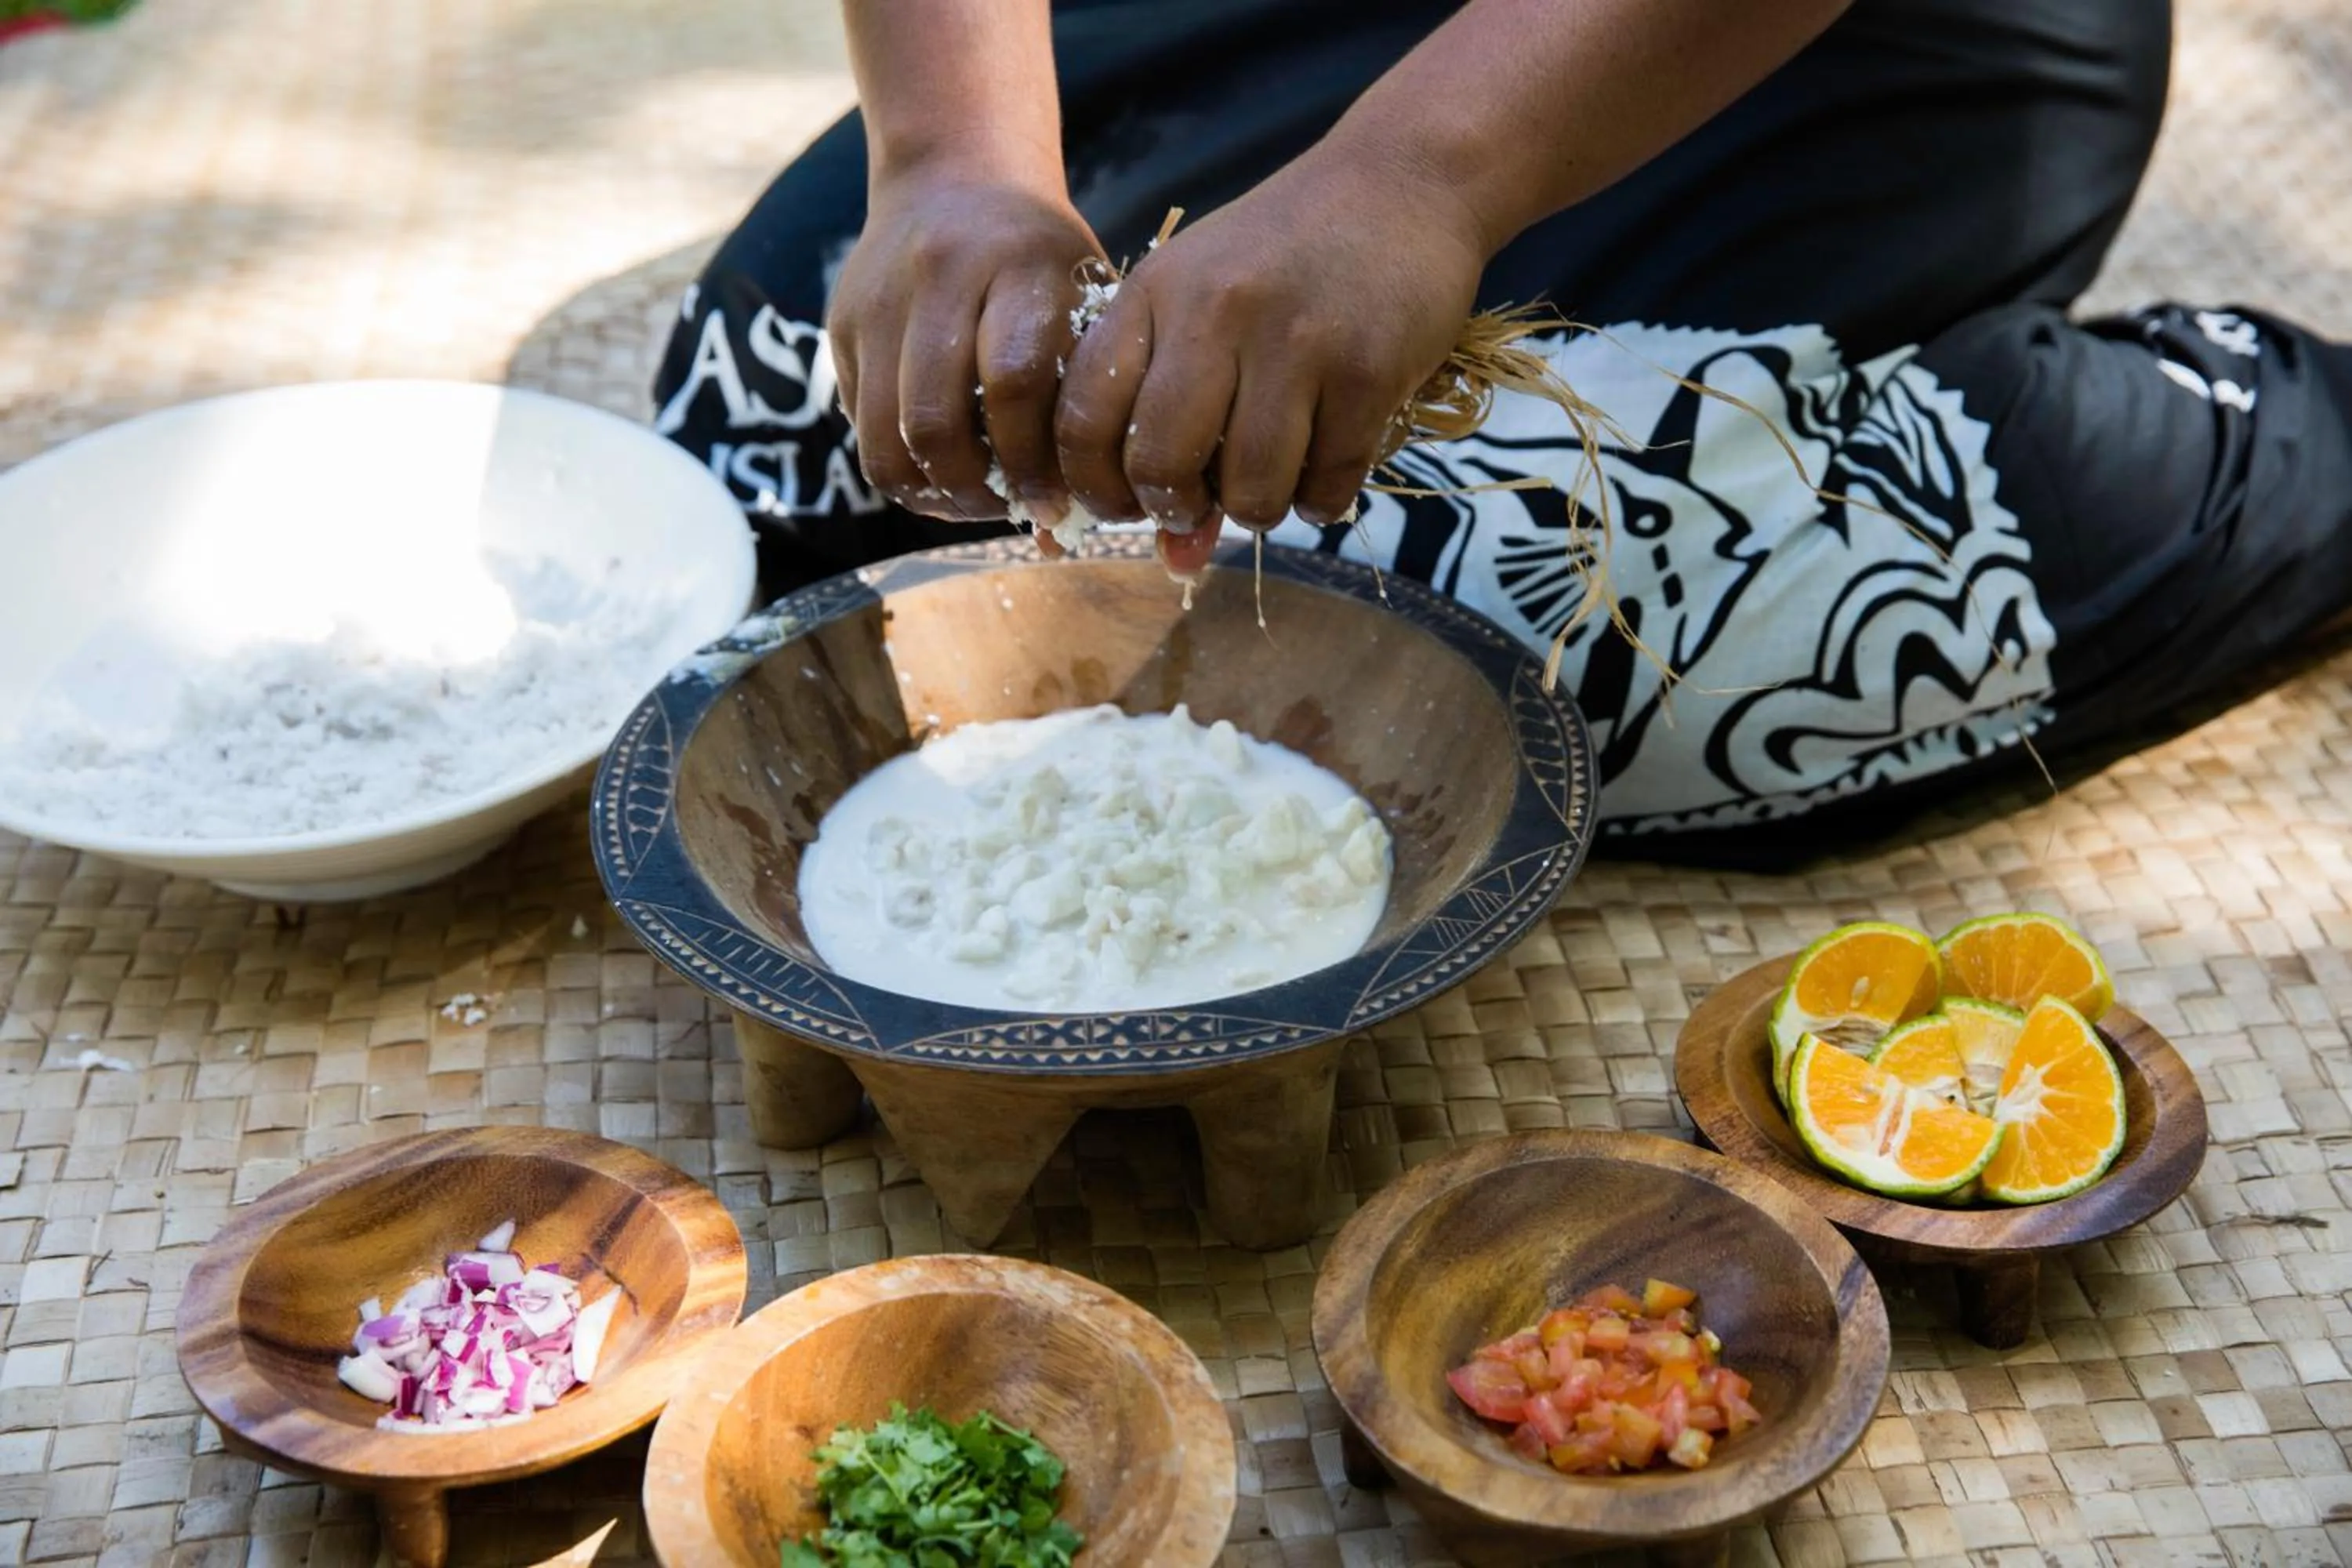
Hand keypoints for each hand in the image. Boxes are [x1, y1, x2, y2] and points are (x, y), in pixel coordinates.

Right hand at [826, 171, 1103, 523]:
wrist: (956, 176)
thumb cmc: (1042, 261)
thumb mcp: (1084, 299)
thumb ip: (1085, 394)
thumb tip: (1062, 522)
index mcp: (1017, 264)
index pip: (1012, 381)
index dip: (1030, 460)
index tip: (1054, 501)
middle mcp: (938, 275)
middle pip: (934, 422)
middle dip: (974, 490)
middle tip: (1009, 509)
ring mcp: (878, 300)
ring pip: (887, 437)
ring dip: (930, 492)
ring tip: (972, 502)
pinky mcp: (841, 324)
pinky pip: (863, 427)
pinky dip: (903, 467)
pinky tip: (941, 473)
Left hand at [1053, 148, 1487, 573]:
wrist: (1402, 179)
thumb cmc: (1285, 255)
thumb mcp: (1206, 307)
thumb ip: (1172, 419)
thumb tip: (1176, 562)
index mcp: (1153, 293)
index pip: (1081, 417)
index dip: (1094, 486)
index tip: (1125, 504)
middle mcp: (1214, 313)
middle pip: (1159, 463)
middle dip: (1175, 508)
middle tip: (1202, 503)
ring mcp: (1294, 341)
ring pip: (1249, 489)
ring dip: (1258, 510)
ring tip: (1272, 482)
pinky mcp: (1367, 370)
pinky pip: (1327, 484)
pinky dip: (1322, 501)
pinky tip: (1327, 469)